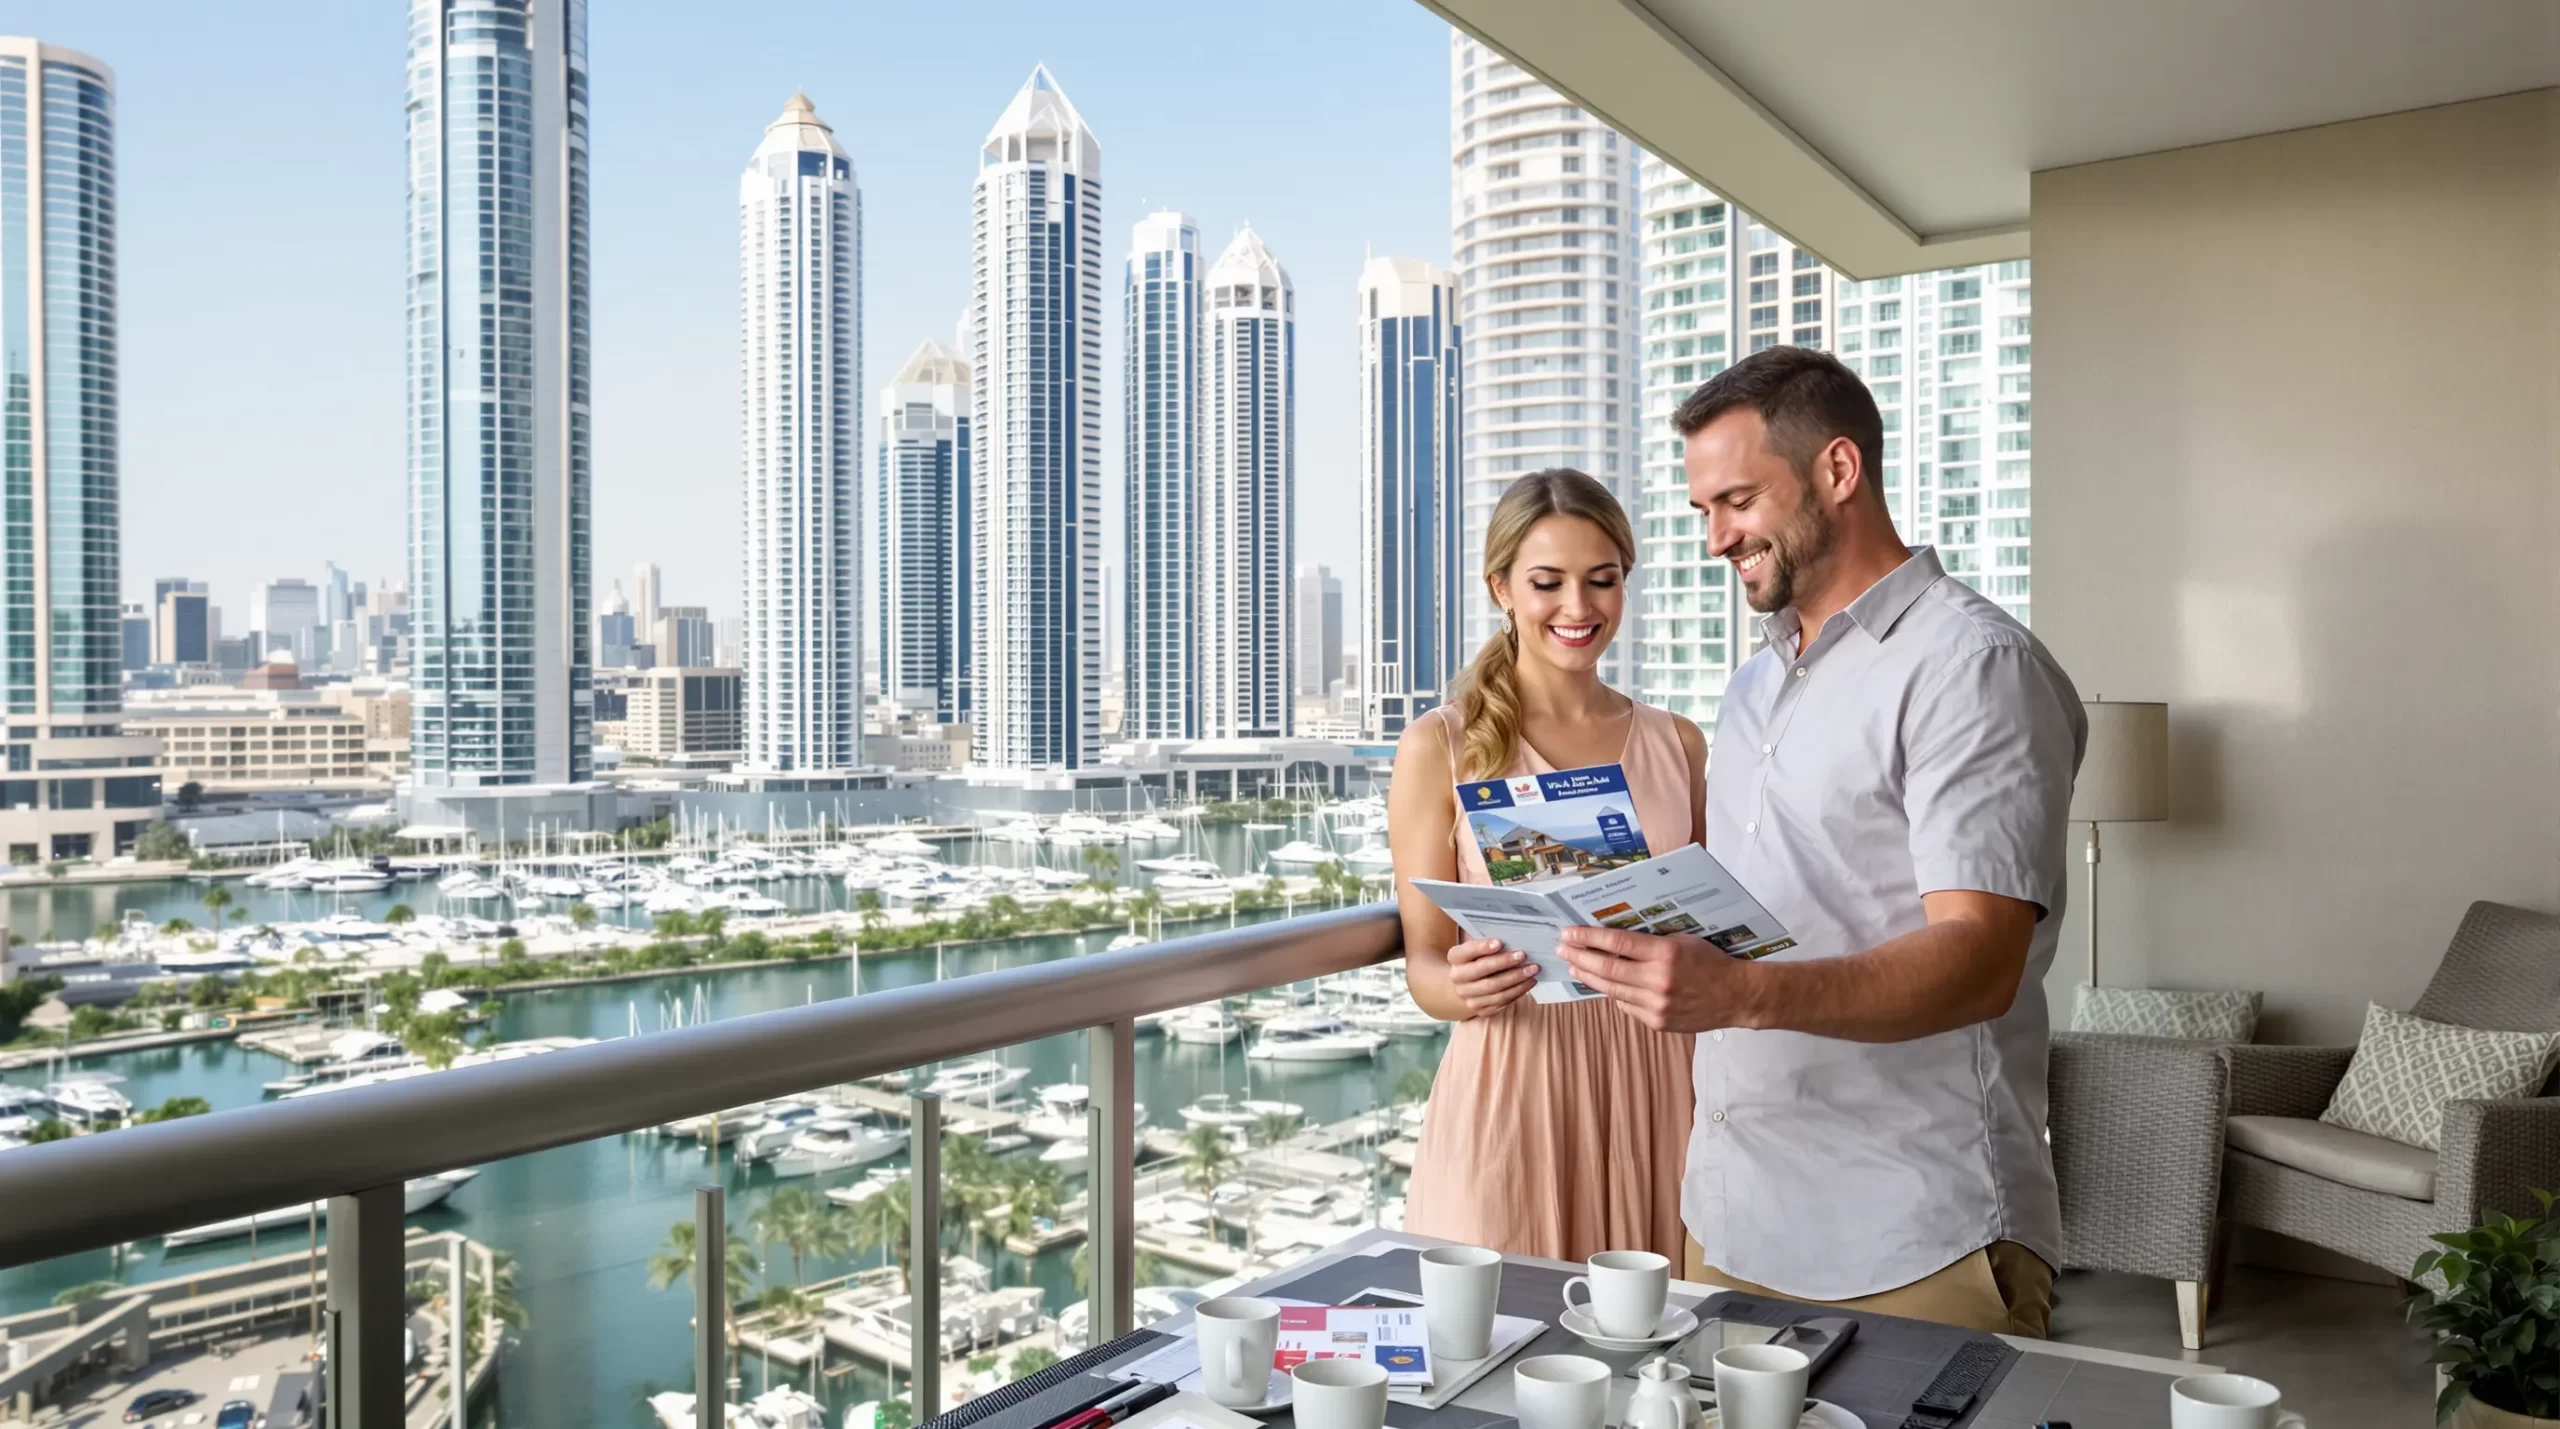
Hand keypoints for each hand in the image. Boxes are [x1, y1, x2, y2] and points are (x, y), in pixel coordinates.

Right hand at [1443, 937, 1536, 1018]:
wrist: (1469, 985)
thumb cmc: (1480, 959)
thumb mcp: (1479, 948)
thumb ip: (1491, 943)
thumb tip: (1514, 937)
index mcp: (1456, 958)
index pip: (1467, 952)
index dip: (1482, 947)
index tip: (1499, 942)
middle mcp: (1458, 978)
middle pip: (1482, 971)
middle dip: (1504, 962)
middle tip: (1523, 955)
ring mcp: (1468, 996)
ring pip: (1494, 989)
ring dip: (1516, 979)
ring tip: (1533, 969)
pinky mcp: (1480, 1009)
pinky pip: (1502, 1001)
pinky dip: (1518, 991)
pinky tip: (1529, 981)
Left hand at [1557, 926, 1737, 1031]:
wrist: (1736, 996)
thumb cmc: (1711, 963)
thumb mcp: (1682, 941)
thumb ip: (1649, 943)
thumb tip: (1613, 941)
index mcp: (1666, 953)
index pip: (1617, 942)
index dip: (1588, 937)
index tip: (1569, 933)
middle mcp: (1659, 980)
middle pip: (1607, 968)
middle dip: (1580, 957)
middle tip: (1562, 949)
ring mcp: (1657, 1004)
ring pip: (1612, 990)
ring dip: (1589, 977)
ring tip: (1574, 966)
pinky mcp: (1658, 1022)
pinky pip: (1627, 1006)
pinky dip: (1614, 994)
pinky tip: (1604, 986)